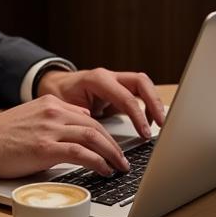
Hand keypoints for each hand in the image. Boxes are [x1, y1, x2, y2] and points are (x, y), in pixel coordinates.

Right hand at [0, 96, 129, 178]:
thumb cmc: (3, 136)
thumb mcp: (32, 117)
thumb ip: (56, 118)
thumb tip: (80, 123)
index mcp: (50, 103)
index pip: (87, 117)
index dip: (105, 133)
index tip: (113, 146)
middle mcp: (53, 112)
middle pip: (95, 126)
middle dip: (113, 144)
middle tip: (124, 159)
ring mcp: (50, 129)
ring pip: (92, 137)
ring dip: (111, 153)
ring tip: (120, 166)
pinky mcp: (46, 148)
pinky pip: (80, 153)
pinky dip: (97, 162)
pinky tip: (104, 170)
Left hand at [36, 67, 164, 138]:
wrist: (53, 87)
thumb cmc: (58, 97)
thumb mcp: (67, 109)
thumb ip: (83, 120)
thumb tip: (96, 140)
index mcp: (97, 80)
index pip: (125, 96)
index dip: (138, 116)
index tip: (144, 133)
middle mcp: (109, 77)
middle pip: (141, 82)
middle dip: (154, 103)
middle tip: (162, 124)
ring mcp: (116, 81)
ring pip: (143, 85)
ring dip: (154, 103)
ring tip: (159, 125)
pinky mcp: (119, 90)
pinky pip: (139, 94)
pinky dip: (147, 107)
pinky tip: (147, 123)